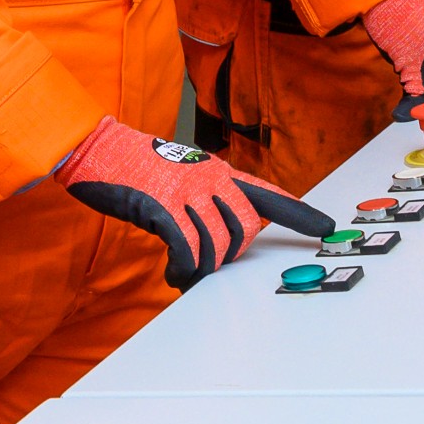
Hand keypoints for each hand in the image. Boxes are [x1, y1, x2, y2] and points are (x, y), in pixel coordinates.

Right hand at [57, 116, 332, 289]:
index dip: (299, 213)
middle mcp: (209, 176)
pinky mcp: (161, 203)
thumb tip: (219, 241)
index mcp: (218, 171)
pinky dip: (183, 270)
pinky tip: (174, 274)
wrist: (97, 147)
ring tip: (186, 276)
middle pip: (244, 228)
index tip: (326, 226)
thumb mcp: (179, 176)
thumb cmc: (134, 167)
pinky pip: (187, 248)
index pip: (268, 194)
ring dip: (203, 269)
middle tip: (209, 267)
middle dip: (231, 256)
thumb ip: (204, 200)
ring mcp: (186, 188)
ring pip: (216, 243)